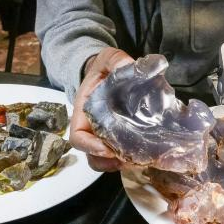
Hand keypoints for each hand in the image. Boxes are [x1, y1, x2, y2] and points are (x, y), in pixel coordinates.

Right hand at [70, 47, 133, 171]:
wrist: (110, 73)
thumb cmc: (105, 69)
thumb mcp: (108, 59)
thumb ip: (116, 60)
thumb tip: (129, 65)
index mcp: (84, 111)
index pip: (78, 136)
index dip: (89, 146)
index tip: (107, 148)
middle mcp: (92, 128)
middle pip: (92, 155)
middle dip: (108, 162)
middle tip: (128, 160)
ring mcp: (105, 135)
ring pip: (106, 160)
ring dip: (120, 164)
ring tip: (138, 161)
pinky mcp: (121, 137)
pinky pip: (121, 155)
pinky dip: (131, 159)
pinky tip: (146, 156)